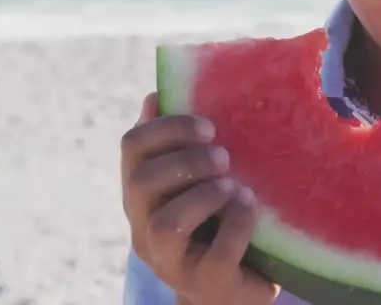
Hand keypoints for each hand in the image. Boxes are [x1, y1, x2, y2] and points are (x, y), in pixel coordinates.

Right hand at [121, 92, 278, 304]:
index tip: (208, 126)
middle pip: (141, 182)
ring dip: (206, 195)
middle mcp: (144, 226)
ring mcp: (169, 261)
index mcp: (141, 192)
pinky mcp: (204, 282)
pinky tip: (248, 207)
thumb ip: (175, 143)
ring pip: (167, 224)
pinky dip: (236, 223)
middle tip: (223, 157)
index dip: (167, 127)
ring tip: (234, 187)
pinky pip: (216, 254)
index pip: (132, 146)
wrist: (232, 286)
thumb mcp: (194, 180)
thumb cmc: (213, 222)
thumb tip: (155, 94)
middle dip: (186, 161)